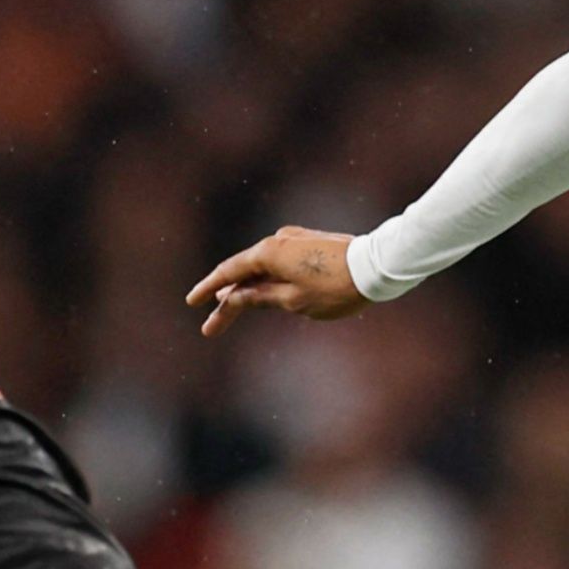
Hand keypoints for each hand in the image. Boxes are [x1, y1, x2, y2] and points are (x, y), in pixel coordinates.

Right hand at [186, 226, 369, 336]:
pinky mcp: (308, 244)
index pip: (229, 272)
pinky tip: (261, 294)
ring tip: (230, 312)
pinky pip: (278, 264)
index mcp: (268, 253)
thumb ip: (260, 297)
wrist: (376, 266)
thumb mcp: (294, 301)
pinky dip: (266, 281)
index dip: (209, 290)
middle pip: (244, 273)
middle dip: (227, 301)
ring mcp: (293, 240)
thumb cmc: (336, 287)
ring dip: (247, 291)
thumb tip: (235, 297)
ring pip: (262, 268)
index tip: (192, 303)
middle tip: (210, 328)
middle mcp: (277, 240)